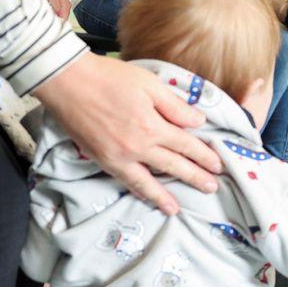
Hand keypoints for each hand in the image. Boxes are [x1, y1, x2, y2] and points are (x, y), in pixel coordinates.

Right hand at [33, 53, 222, 214]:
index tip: (218, 165)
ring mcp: (119, 157)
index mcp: (153, 126)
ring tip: (178, 209)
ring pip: (148, 182)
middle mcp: (139, 147)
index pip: (186, 145)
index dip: (204, 156)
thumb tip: (198, 122)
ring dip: (166, 196)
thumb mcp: (150, 84)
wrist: (69, 82)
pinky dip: (139, 192)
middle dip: (195, 177)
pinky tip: (147, 197)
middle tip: (212, 188)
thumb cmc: (110, 77)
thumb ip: (175, 106)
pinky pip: (125, 181)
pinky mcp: (102, 160)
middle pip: (173, 166)